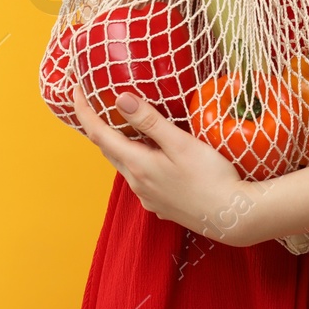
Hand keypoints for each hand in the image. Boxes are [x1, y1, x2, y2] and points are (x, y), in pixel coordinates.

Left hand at [72, 81, 266, 246]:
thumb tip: (120, 98)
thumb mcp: (181, 143)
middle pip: (109, 149)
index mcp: (137, 164)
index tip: (76, 90)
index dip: (84, 111)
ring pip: (124, 164)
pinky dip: (137, 159)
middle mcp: (136, 183)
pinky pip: (140, 178)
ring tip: (124, 122)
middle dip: (99, 125)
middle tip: (96, 101)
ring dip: (119, 143)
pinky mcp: (161, 204)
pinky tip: (152, 153)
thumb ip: (149, 121)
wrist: (232, 217)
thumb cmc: (211, 177)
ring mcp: (148, 197)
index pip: (99, 134)